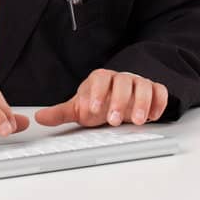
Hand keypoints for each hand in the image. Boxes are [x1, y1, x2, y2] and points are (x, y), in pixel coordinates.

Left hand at [34, 69, 168, 127]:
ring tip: (136, 121)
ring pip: (143, 86)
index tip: (92, 109)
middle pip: (122, 83)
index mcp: (101, 79)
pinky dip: (159, 102)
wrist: (121, 98)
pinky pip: (160, 92)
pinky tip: (152, 116)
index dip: (96, 93)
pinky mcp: (154, 90)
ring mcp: (139, 83)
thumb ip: (62, 112)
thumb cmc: (100, 102)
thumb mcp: (81, 107)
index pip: (99, 80)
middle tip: (113, 120)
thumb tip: (39, 118)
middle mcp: (121, 78)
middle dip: (118, 101)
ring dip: (141, 103)